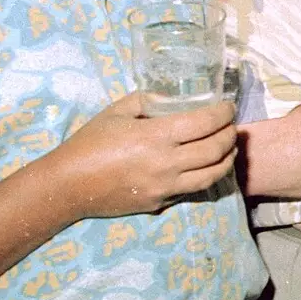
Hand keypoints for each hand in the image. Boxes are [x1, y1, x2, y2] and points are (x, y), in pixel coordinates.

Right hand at [44, 94, 238, 220]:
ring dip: (227, 160)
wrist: (68, 186)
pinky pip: (192, 190)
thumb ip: (146, 100)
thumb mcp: (116, 112)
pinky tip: (209, 166)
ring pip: (212, 175)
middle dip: (230, 135)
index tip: (229, 106)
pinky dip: (207, 176)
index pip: (205, 123)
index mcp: (155, 136)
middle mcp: (166, 163)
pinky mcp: (160, 203)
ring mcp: (165, 187)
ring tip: (231, 148)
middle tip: (232, 126)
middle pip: (215, 150)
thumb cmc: (89, 143)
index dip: (223, 114)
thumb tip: (170, 96)